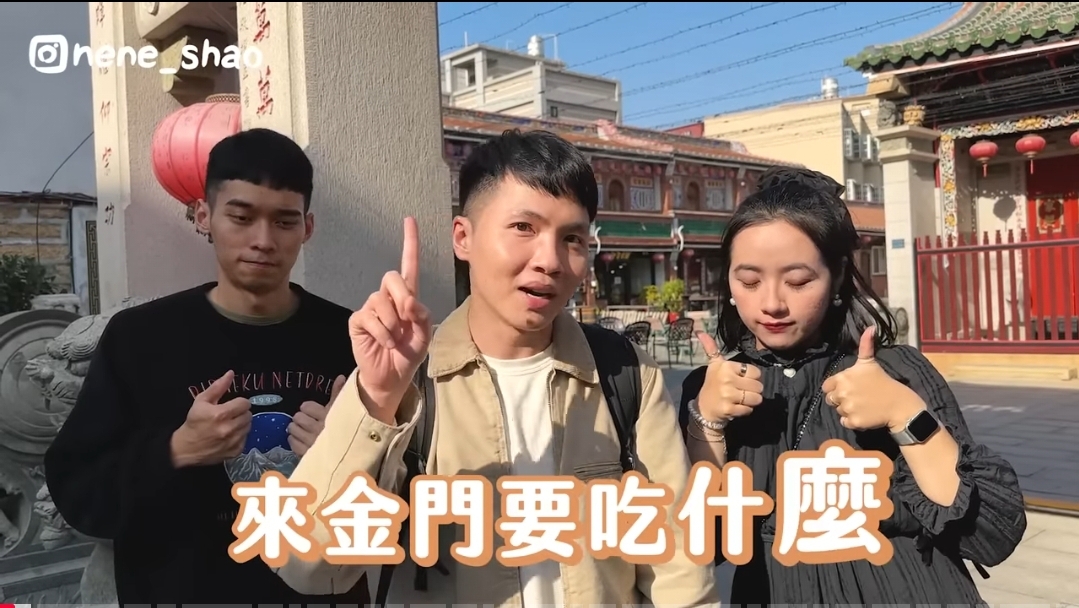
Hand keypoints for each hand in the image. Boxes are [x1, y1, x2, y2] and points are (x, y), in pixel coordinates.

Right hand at [170, 370, 251, 467]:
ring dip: (241, 424)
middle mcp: (229, 428)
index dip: (239, 402)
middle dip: (240, 413)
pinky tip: (229, 436)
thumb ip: (218, 387)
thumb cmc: (193, 422)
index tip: (232, 405)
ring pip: (248, 426)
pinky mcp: (235, 452)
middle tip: (230, 415)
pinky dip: (240, 436)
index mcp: (220, 414)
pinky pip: (246, 439)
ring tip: (229, 424)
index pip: (244, 403)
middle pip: (248, 415)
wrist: (185, 449)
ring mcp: (233, 441)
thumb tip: (231, 373)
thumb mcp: (201, 401)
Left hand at [288, 375, 346, 455]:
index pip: (306, 407)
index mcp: (328, 415)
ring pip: (293, 429)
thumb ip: (340, 393)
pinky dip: (293, 440)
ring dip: (296, 428)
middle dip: (300, 417)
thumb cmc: (349, 428)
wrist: (352, 454)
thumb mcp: (344, 409)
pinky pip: (293, 443)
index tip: (312, 411)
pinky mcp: (307, 454)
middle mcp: (318, 428)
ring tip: (302, 429)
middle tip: (306, 420)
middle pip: (298, 417)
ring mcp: (312, 442)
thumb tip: (341, 377)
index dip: (308, 408)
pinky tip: (299, 439)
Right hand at [348, 216, 432, 422]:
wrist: (392, 377)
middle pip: (392, 277)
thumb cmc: (409, 353)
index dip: (409, 242)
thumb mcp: (424, 335)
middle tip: (407, 318)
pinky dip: (382, 333)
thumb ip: (422, 315)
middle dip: (402, 296)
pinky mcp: (358, 321)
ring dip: (393, 323)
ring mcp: (371, 308)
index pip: (409, 265)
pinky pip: (369, 318)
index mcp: (407, 297)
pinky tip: (384, 343)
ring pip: (380, 300)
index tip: (410, 220)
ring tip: (394, 339)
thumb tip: (409, 302)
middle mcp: (388, 298)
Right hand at [695, 332, 763, 421]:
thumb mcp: (714, 365)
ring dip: (751, 402)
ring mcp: (728, 395)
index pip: (756, 372)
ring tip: (739, 399)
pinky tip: (735, 407)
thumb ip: (711, 348)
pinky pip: (749, 410)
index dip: (751, 377)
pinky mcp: (729, 409)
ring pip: (756, 399)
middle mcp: (727, 379)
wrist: (703, 408)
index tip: (739, 379)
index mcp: (726, 366)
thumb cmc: (713, 384)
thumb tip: (699, 331)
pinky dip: (745, 411)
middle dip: (752, 391)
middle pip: (758, 386)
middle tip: (740, 391)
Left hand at [821, 327, 924, 431]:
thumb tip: (870, 327)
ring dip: (847, 410)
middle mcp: (842, 393)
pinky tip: (863, 414)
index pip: (826, 386)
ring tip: (862, 405)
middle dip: (840, 399)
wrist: (899, 404)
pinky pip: (844, 422)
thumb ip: (865, 345)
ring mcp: (847, 408)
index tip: (848, 388)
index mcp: (842, 378)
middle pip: (830, 400)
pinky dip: (852, 421)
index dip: (835, 388)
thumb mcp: (870, 362)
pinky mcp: (853, 421)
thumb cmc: (883, 381)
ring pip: (838, 411)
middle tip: (857, 397)